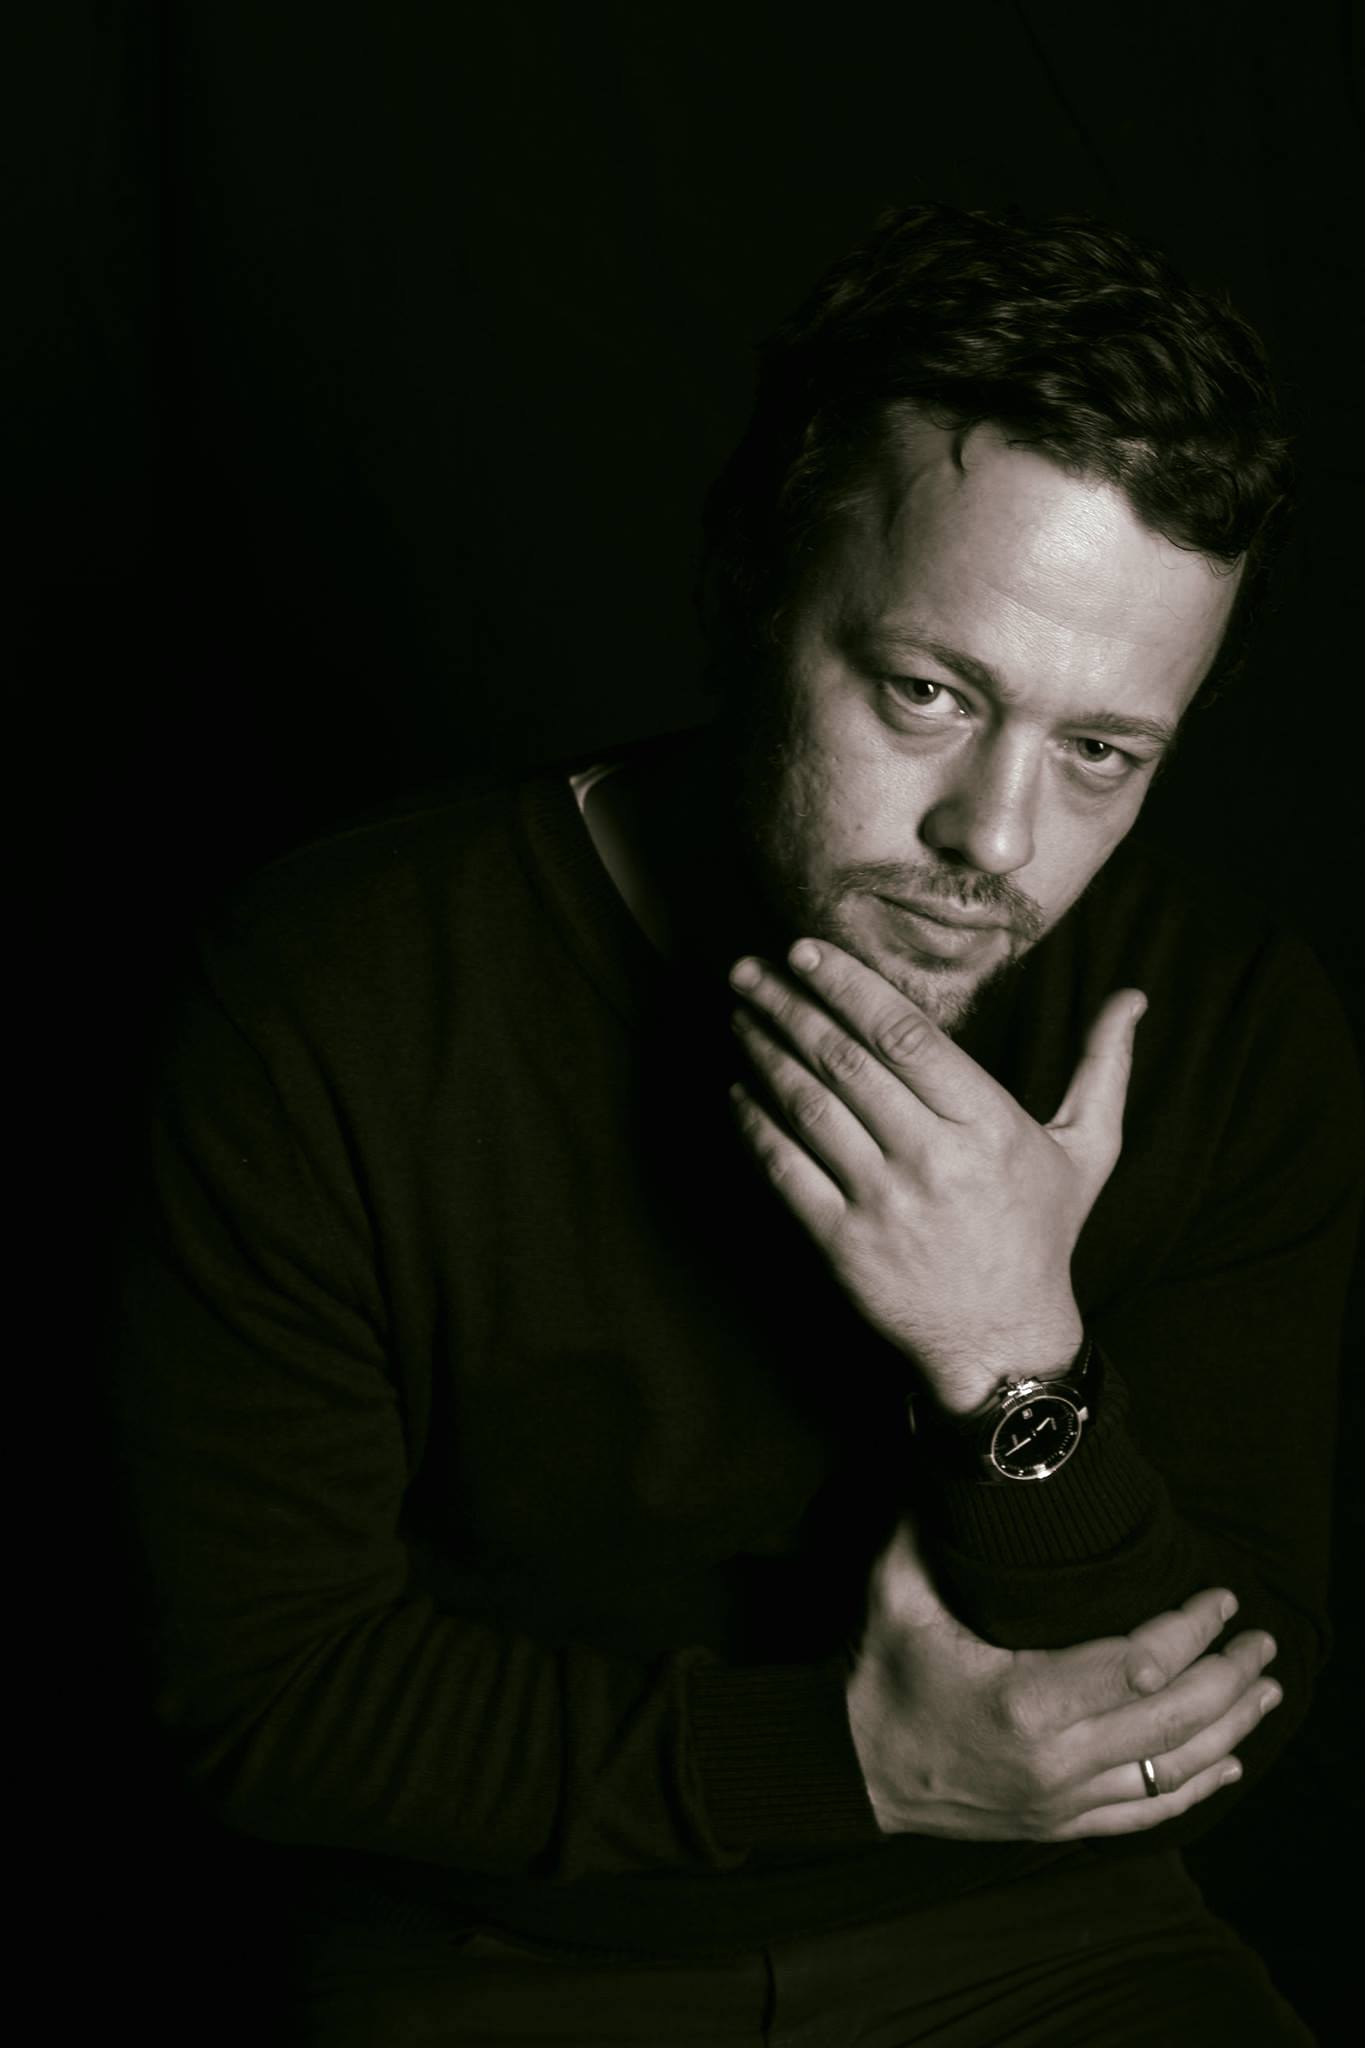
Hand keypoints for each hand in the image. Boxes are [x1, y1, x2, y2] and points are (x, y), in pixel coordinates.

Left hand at [728, 938, 1144, 1408]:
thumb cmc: (1040, 1235)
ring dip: (765, 1053)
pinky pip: (784, 1170)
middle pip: (845, 1061)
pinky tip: (738, 1089)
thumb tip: (1132, 997)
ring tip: (740, 1013)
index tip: (808, 951)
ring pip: (808, 1108)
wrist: (1001, 1340)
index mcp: (988, 1124)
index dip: (850, 985)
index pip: (906, 1035)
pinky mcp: (841, 1244)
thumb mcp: (1088, 1150)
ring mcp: (881, 1203)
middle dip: (790, 1006)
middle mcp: (932, 1158)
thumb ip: (1103, 1067)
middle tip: (750, 968)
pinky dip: (754, 1124)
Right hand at [846, 1520, 1280, 1840]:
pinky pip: (1147, 1811)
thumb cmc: (877, 1672)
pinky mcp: (1059, 1824)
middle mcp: (1055, 1760)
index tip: (1220, 1598)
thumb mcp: (893, 1589)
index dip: (1190, 1631)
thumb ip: (928, 1521)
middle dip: (1228, 1677)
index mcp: (1025, 1700)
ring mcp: (1061, 1800)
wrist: (849, 1767)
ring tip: (1266, 1691)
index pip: (1140, 1664)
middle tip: (1262, 1641)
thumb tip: (953, 1444)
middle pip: (1173, 1721)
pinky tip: (1229, 1763)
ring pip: (1172, 1771)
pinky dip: (1196, 1787)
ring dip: (1229, 1729)